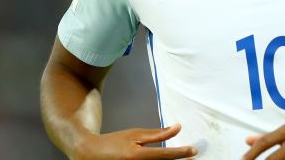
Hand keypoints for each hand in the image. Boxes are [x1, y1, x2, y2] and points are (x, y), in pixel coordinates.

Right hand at [72, 123, 197, 159]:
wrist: (90, 154)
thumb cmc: (113, 142)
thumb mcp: (135, 134)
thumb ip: (157, 134)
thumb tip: (177, 128)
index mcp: (138, 155)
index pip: (166, 155)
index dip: (182, 153)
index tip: (194, 151)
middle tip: (191, 156)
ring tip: (181, 157)